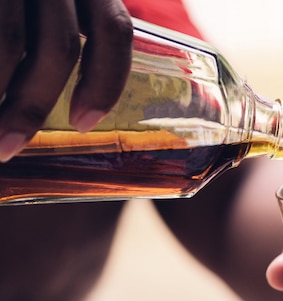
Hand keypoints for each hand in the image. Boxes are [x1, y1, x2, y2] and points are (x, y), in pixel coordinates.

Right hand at [0, 1, 132, 161]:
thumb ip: (49, 27)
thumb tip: (50, 101)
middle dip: (33, 105)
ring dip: (0, 97)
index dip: (106, 82)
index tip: (85, 122)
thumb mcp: (39, 0)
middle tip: (9, 146)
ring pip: (8, 45)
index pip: (113, 28)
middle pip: (58, 46)